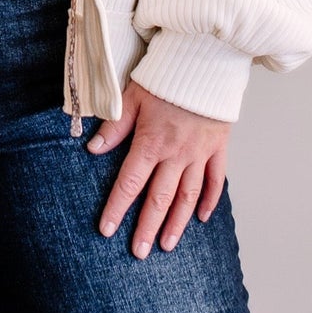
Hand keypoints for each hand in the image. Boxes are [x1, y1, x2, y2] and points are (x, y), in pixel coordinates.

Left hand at [88, 81, 229, 258]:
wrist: (207, 59)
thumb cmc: (166, 76)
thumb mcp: (132, 96)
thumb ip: (114, 126)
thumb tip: (92, 149)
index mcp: (151, 142)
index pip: (130, 183)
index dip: (117, 208)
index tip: (106, 230)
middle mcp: (177, 153)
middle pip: (160, 198)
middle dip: (146, 227)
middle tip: (138, 253)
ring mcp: (200, 152)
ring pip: (188, 196)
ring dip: (177, 223)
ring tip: (166, 245)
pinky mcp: (219, 146)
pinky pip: (216, 180)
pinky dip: (209, 201)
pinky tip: (201, 218)